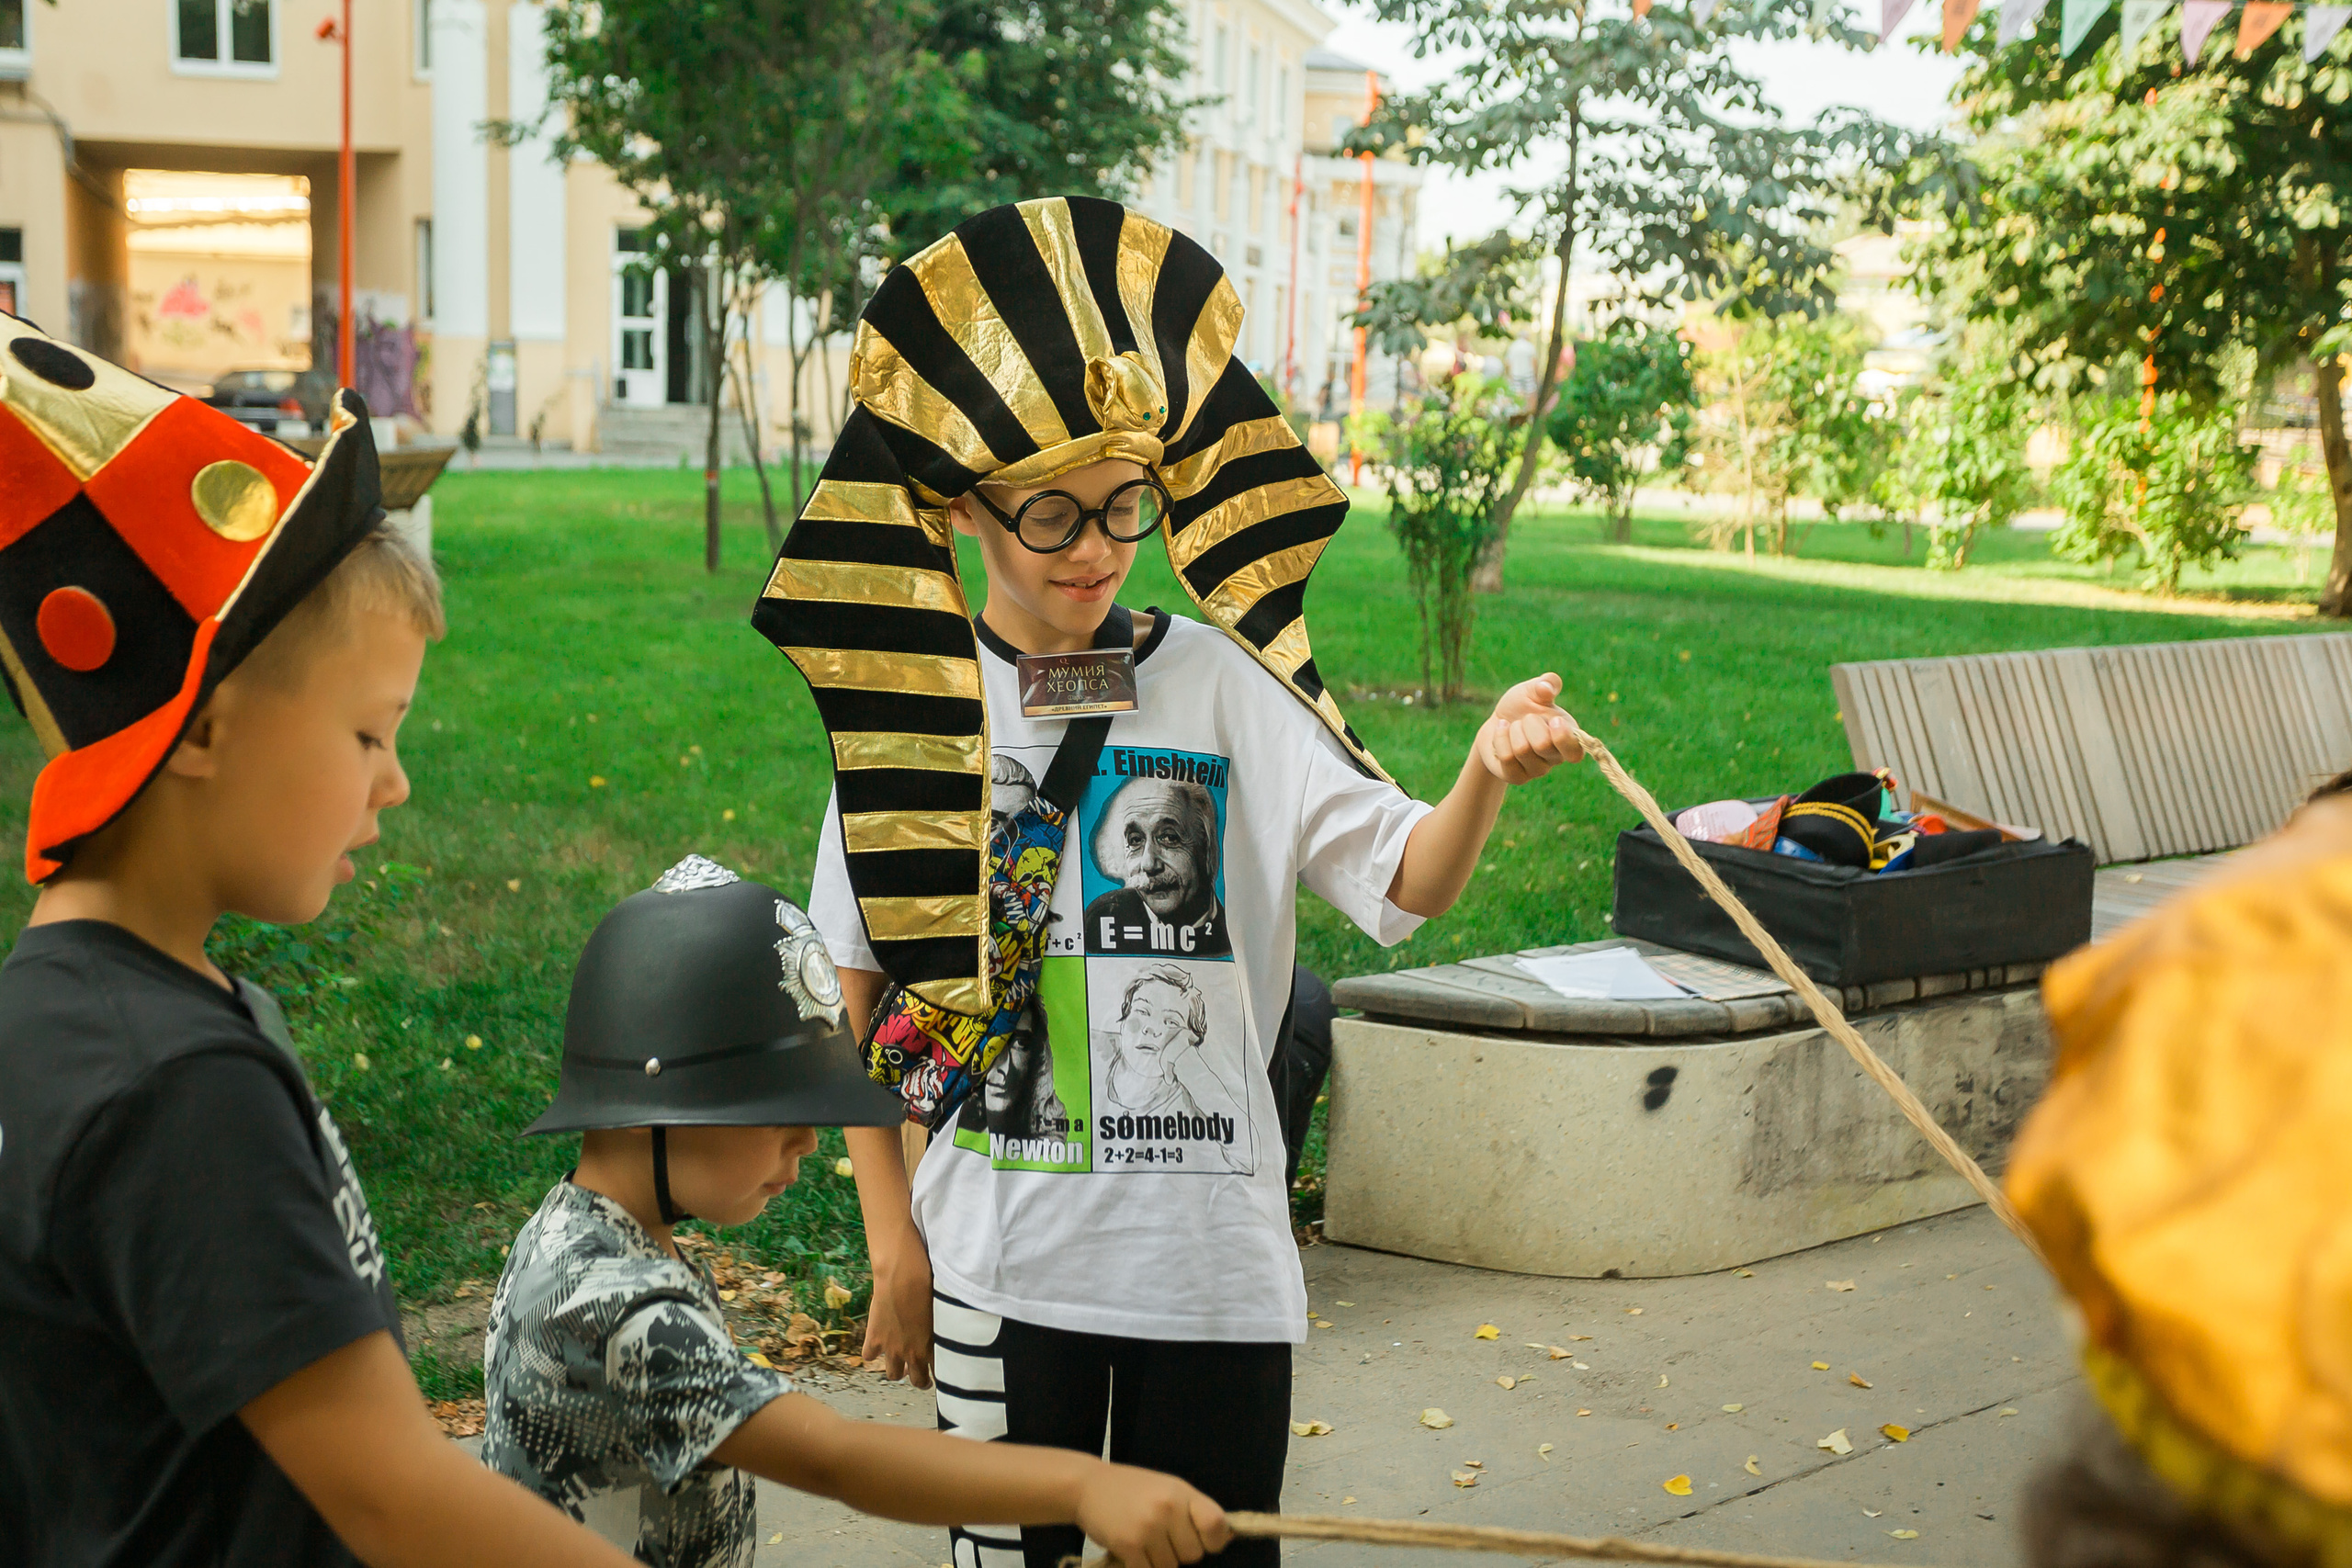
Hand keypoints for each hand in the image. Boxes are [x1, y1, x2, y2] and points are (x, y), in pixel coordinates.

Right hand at [861, 1233, 934, 1388]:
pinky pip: (868, 1357)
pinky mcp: (875, 1338)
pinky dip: (871, 1353)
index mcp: (933, 1347)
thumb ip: (943, 1329)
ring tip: (900, 1366)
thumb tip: (949, 1332)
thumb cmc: (929, 1287)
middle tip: (922, 1377)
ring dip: (897, 1371)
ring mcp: (892, 1348)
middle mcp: (913, 1352)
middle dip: (920, 1380)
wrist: (903, 1277)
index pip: (939, 1373)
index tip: (940, 1373)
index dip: (940, 1374)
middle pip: (917, 1381)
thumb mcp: (942, 1312)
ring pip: (893, 1374)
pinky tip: (876, 1347)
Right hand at [1075, 1463, 1230, 1567]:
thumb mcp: (1168, 1489)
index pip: (1216, 1525)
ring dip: (1159, 1562)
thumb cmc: (1133, 1489)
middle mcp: (1168, 1508)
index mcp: (1182, 1493)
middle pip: (1193, 1555)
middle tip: (1161, 1536)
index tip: (1203, 1540)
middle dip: (1180, 1552)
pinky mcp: (1129, 1545)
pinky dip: (1142, 1567)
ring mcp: (1148, 1527)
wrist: (1088, 1486)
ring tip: (1144, 1540)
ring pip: (1171, 1567)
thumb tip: (1227, 1537)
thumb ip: (1194, 1511)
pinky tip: (1132, 1550)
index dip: (1214, 1540)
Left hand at [1476, 673, 1583, 785]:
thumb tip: (1546, 687)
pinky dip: (1500, 738)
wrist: (1499, 720)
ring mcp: (1537, 770)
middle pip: (1541, 744)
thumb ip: (1546, 683)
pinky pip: (1506, 758)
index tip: (1554, 720)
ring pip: (1521, 750)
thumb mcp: (1534, 689)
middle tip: (1525, 719)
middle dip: (1527, 723)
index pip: (1575, 752)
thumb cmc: (1523, 705)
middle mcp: (1556, 758)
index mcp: (1569, 737)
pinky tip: (1502, 732)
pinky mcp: (1517, 777)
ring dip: (1512, 730)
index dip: (1563, 737)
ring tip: (1514, 727)